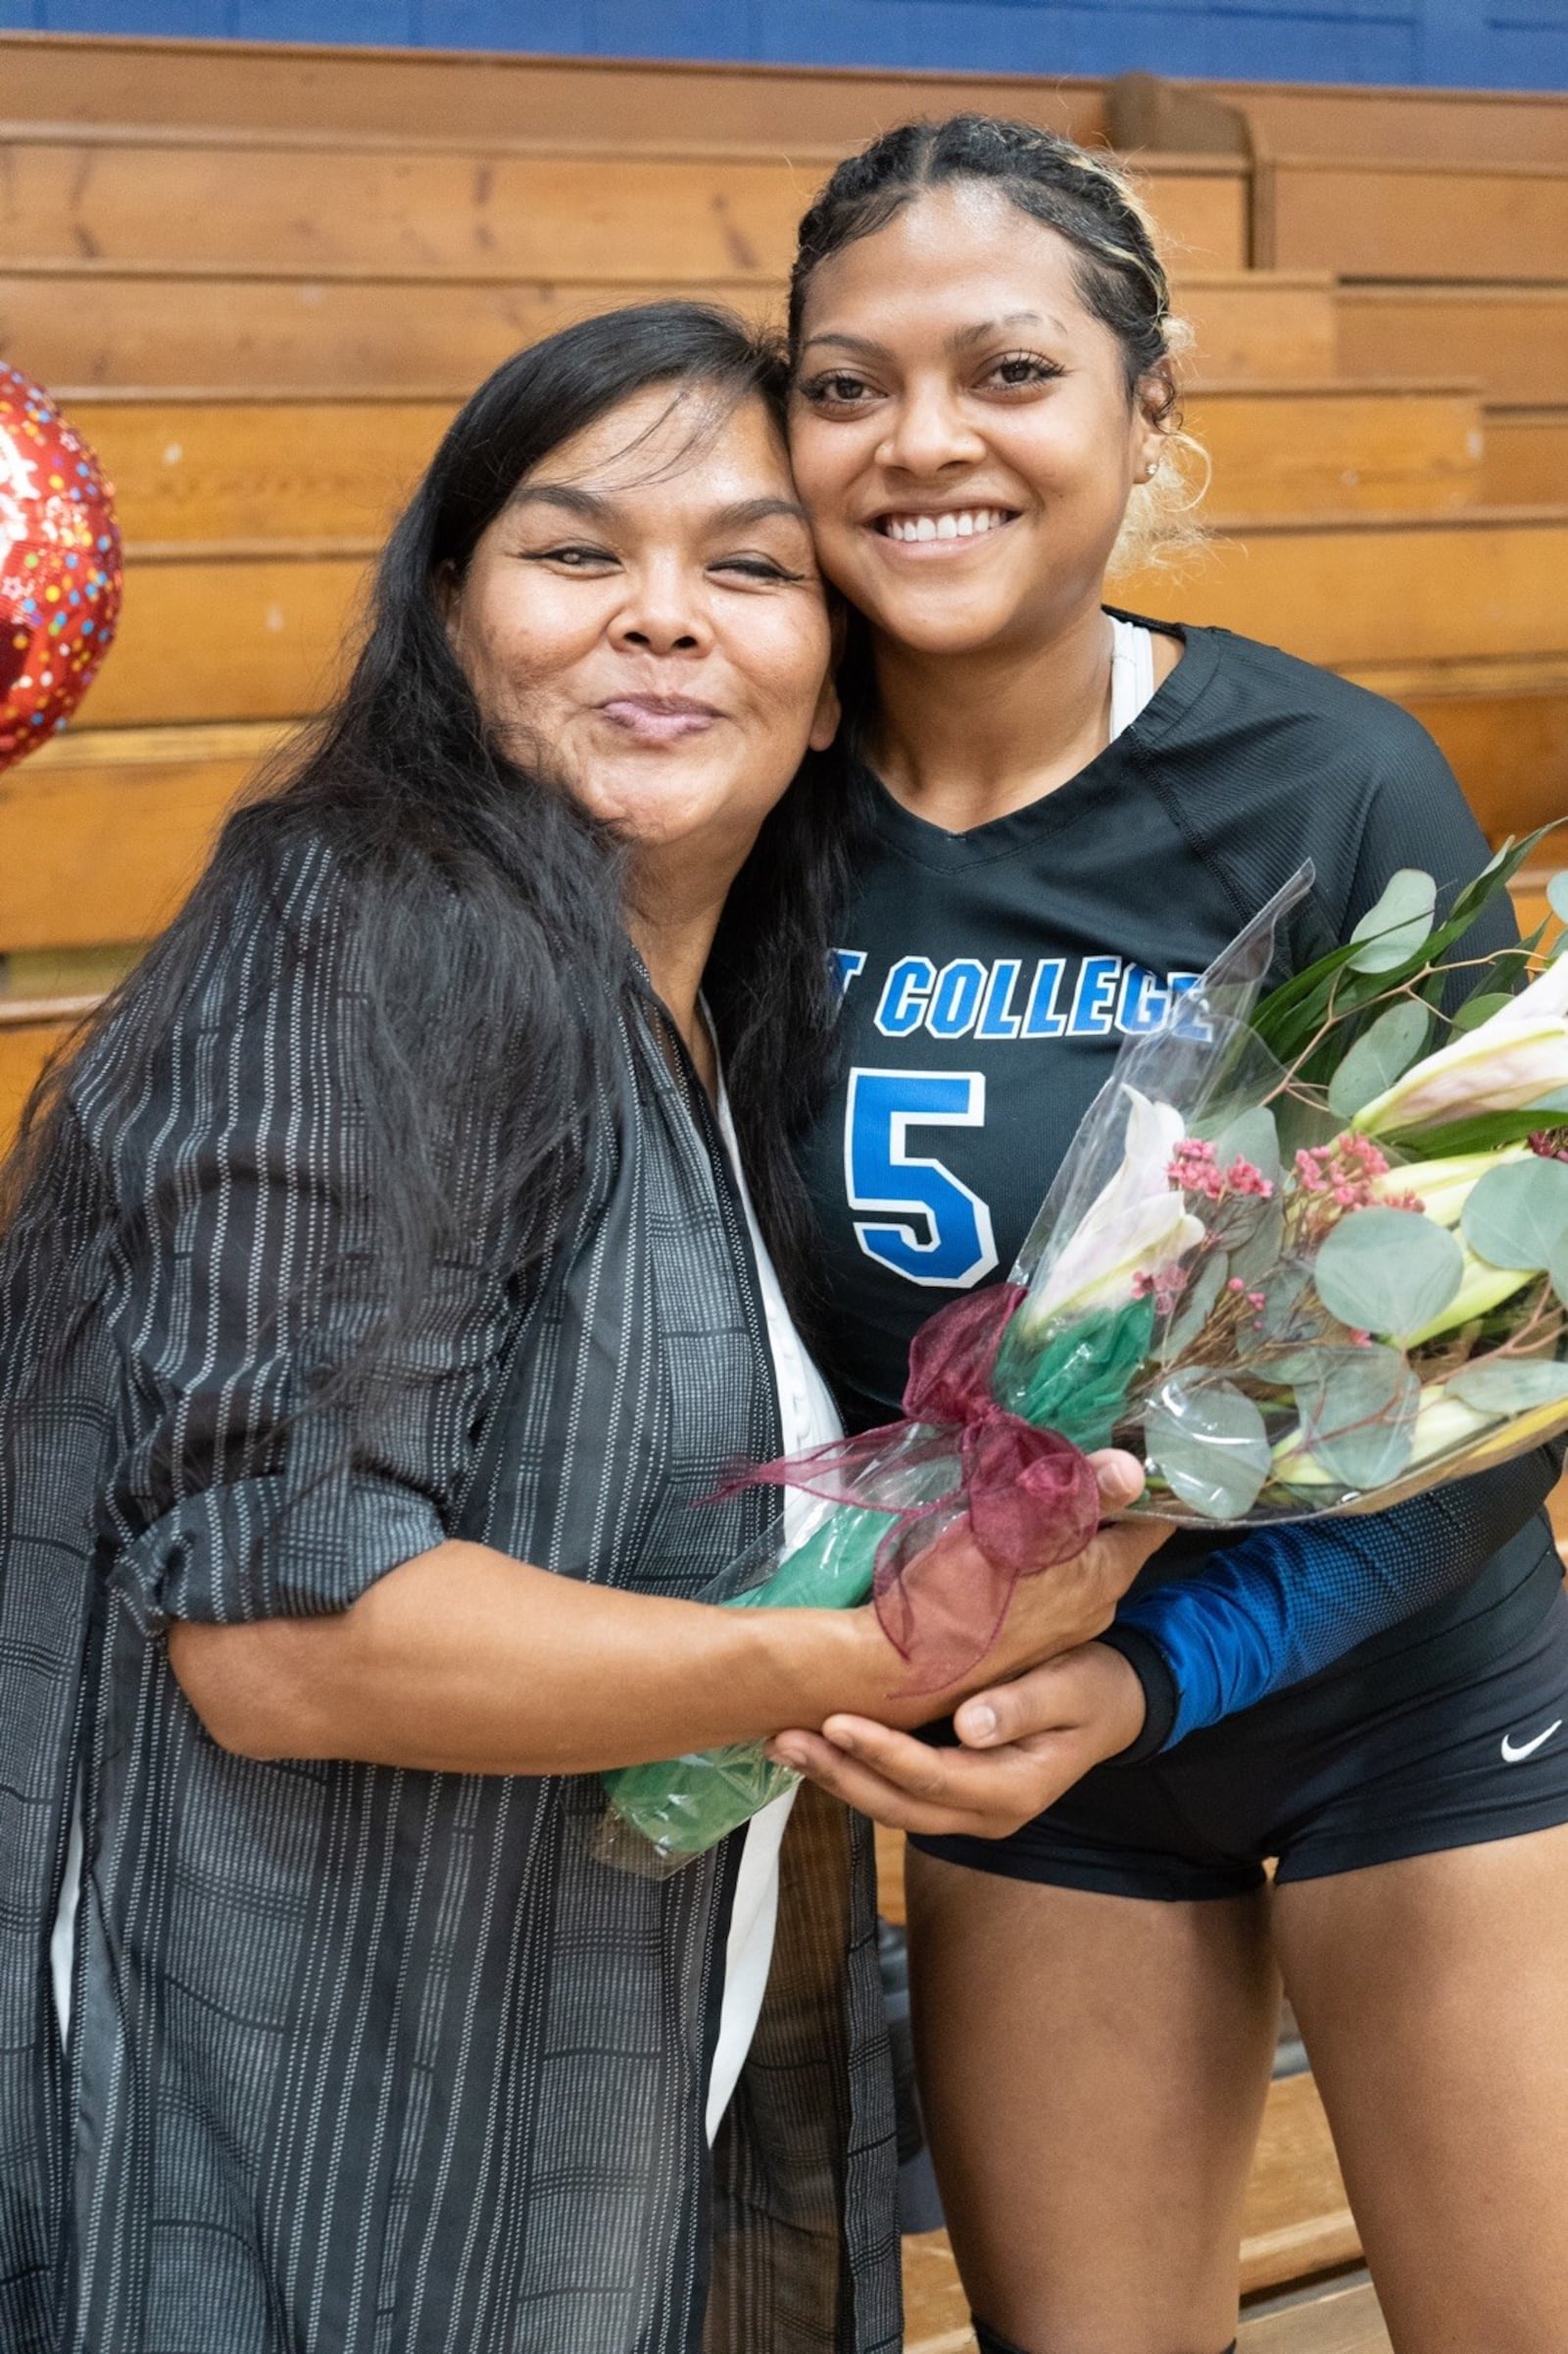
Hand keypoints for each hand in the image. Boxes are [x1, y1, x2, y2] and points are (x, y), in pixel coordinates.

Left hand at [768, 1640, 1148, 1839]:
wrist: (1111, 1705)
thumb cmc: (1092, 1687)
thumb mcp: (1071, 1688)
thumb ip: (1023, 1706)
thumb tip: (969, 1726)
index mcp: (1015, 1789)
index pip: (935, 1777)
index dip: (882, 1753)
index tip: (835, 1721)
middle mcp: (986, 1814)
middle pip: (899, 1805)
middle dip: (838, 1773)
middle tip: (783, 1738)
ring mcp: (967, 1810)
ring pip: (890, 1806)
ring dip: (836, 1776)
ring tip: (783, 1742)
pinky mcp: (953, 1794)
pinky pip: (896, 1792)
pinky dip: (854, 1771)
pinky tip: (818, 1744)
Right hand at [859, 1449, 1169, 1727]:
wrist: (896, 1670)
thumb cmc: (953, 1593)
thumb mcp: (1014, 1532)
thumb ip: (1079, 1497)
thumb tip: (1135, 1468)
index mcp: (1100, 1577)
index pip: (1153, 1524)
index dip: (1151, 1486)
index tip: (1135, 1449)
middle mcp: (1095, 1610)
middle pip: (1114, 1542)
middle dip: (1099, 1502)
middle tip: (1068, 1459)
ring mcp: (1063, 1632)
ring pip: (1080, 1566)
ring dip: (1066, 1534)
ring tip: (1032, 1496)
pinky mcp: (1031, 1645)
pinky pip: (1053, 1590)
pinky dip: (1043, 1563)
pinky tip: (1008, 1544)